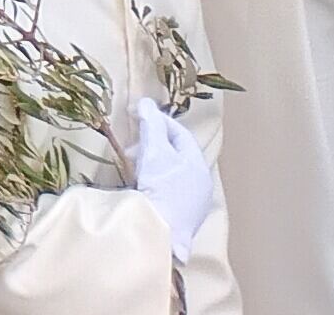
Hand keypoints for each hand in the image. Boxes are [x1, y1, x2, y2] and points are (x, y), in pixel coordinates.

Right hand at [126, 100, 217, 263]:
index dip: (158, 121)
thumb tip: (147, 103)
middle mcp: (202, 183)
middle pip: (176, 153)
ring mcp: (195, 203)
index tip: (137, 116)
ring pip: (172, 172)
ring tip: (134, 167)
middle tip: (131, 148)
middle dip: (152, 144)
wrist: (161, 231)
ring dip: (152, 164)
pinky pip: (170, 190)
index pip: (180, 133)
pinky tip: (142, 187)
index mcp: (198, 164)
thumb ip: (152, 124)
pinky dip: (155, 182)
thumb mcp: (154, 150)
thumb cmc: (160, 186)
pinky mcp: (184, 218)